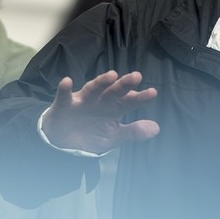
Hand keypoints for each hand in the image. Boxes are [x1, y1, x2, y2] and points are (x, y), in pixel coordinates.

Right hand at [41, 70, 159, 153]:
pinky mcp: (64, 105)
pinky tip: (67, 82)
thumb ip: (132, 132)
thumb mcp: (112, 138)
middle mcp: (100, 100)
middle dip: (124, 84)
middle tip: (136, 76)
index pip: (129, 102)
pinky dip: (64, 89)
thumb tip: (156, 128)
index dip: (140, 98)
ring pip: (93, 89)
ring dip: (100, 82)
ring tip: (112, 75)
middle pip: (113, 91)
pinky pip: (64, 96)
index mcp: (113, 108)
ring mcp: (82, 101)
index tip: (152, 93)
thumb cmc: (90, 135)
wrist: (63, 142)